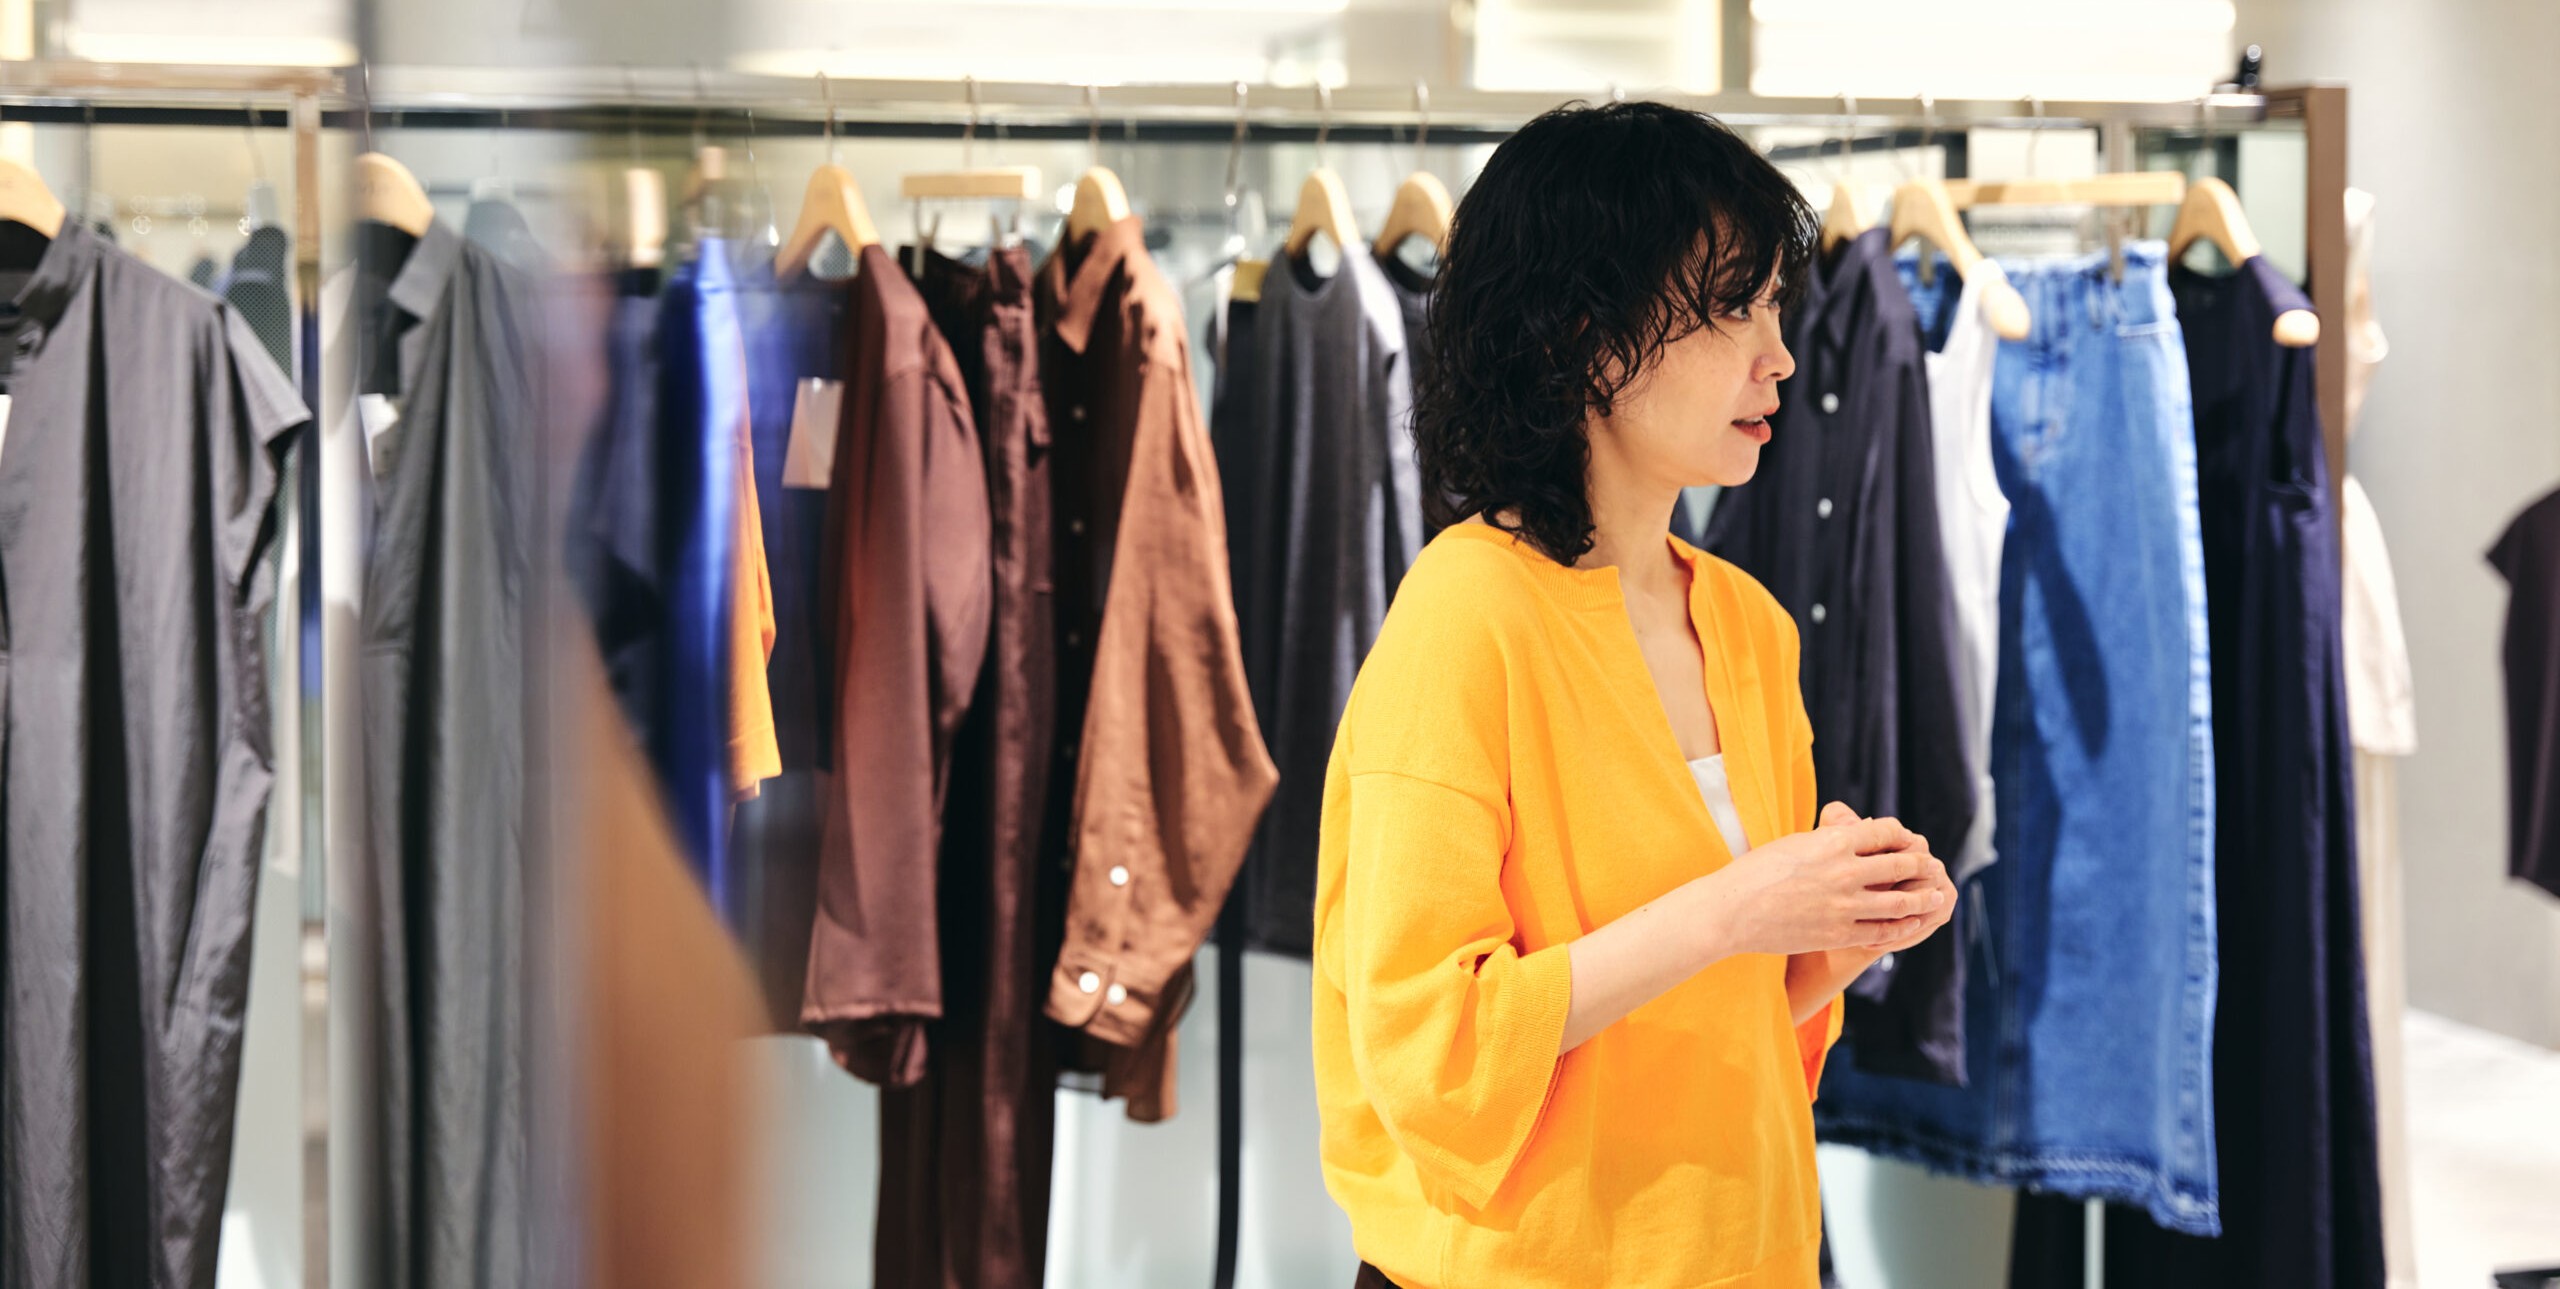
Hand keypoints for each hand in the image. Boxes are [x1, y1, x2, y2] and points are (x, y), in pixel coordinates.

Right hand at [1693, 803, 1949, 958]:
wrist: (1731, 911)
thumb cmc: (1757, 872)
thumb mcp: (1796, 843)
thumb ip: (1830, 840)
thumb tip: (1858, 834)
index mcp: (1833, 842)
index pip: (1885, 833)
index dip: (1902, 836)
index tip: (1908, 840)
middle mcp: (1845, 872)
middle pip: (1901, 866)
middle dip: (1922, 866)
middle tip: (1933, 867)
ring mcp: (1844, 906)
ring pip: (1899, 902)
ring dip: (1923, 899)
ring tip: (1936, 896)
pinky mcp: (1838, 934)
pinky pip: (1882, 931)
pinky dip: (1902, 927)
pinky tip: (1911, 923)